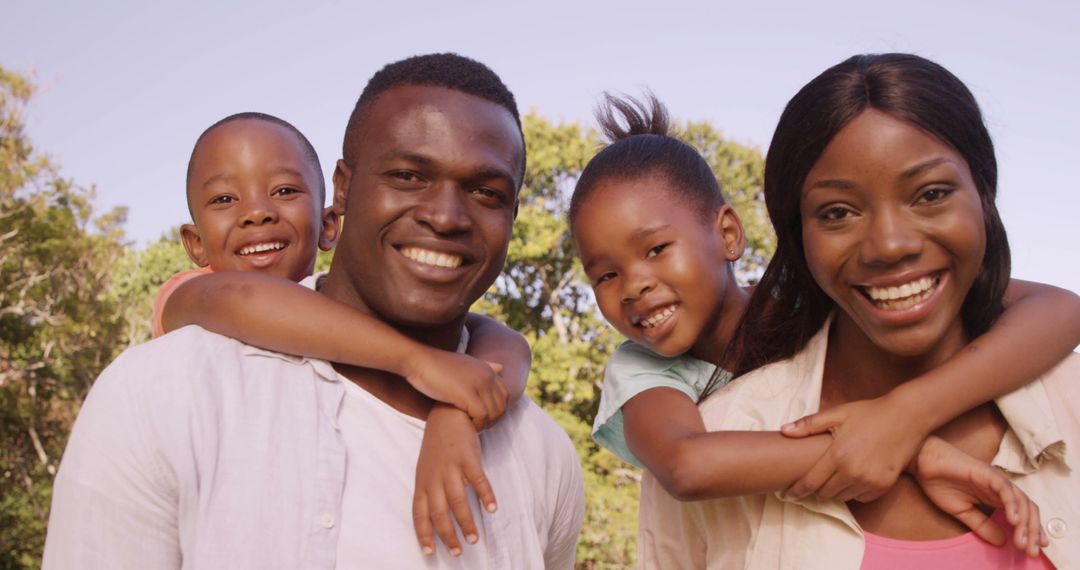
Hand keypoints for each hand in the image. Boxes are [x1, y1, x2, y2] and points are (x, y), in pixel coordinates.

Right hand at [402, 347, 508, 430]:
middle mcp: (487, 375)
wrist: (419, 361)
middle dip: (491, 421)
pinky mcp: (468, 394)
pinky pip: (482, 416)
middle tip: (477, 426)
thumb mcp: (466, 363)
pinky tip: (465, 425)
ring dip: (484, 425)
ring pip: (494, 414)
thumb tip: (501, 367)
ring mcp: (479, 384)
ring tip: (471, 427)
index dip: (496, 411)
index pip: (505, 396)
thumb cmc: (438, 366)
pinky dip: (476, 425)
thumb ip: (484, 367)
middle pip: (501, 407)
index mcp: (488, 370)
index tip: (481, 419)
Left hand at [412, 404, 497, 556]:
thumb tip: (436, 521)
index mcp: (423, 484)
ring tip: (474, 539)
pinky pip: (478, 481)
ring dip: (466, 522)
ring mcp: (451, 468)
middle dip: (448, 536)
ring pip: (458, 501)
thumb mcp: (426, 471)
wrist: (447, 416)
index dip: (423, 535)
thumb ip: (430, 493)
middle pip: (439, 513)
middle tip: (458, 551)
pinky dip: (486, 496)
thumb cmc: (437, 449)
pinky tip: (493, 509)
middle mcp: (435, 478)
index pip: (419, 514)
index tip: (429, 553)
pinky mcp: (468, 458)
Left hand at [781, 396, 927, 501]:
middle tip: (813, 482)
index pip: (810, 483)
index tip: (788, 495)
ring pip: (843, 497)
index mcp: (837, 455)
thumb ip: (808, 425)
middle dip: (816, 490)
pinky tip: (853, 478)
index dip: (797, 491)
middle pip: (825, 494)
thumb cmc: (869, 413)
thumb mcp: (837, 414)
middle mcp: (853, 472)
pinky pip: (862, 497)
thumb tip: (783, 431)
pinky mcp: (884, 486)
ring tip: (833, 478)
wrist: (906, 417)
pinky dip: (854, 491)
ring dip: (835, 491)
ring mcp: (870, 481)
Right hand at [913, 436, 1047, 556]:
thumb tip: (1002, 542)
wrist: (923, 463)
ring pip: (1021, 501)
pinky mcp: (988, 473)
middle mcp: (1001, 489)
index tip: (1034, 550)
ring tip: (1023, 541)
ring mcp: (996, 480)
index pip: (1023, 515)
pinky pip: (1005, 490)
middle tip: (1031, 551)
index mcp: (997, 498)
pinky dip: (1012, 504)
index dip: (1032, 532)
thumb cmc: (940, 483)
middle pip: (1028, 510)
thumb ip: (982, 525)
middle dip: (1033, 532)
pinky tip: (1013, 520)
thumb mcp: (962, 512)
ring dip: (1026, 523)